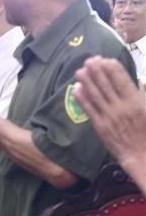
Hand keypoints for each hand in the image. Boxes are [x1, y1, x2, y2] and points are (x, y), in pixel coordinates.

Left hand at [74, 57, 145, 185]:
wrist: (142, 156)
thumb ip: (145, 94)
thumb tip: (141, 79)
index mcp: (137, 103)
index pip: (122, 80)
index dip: (112, 69)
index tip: (105, 59)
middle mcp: (121, 108)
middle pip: (106, 85)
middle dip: (96, 71)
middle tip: (89, 60)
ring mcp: (109, 117)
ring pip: (95, 95)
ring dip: (86, 81)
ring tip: (80, 70)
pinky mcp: (100, 126)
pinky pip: (89, 110)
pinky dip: (82, 98)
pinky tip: (76, 89)